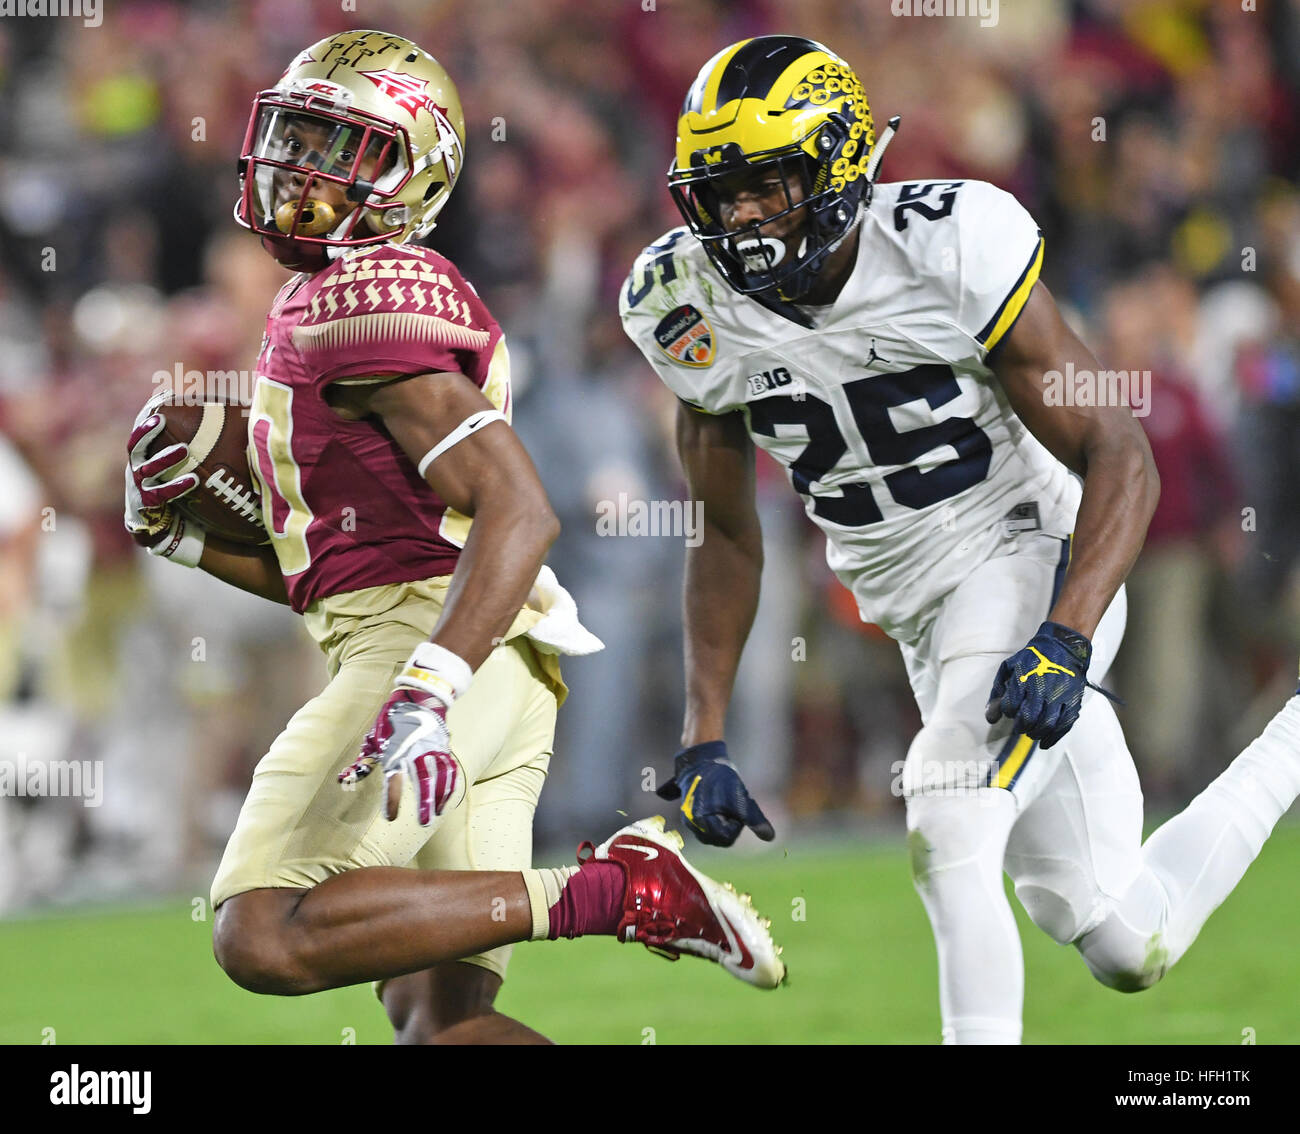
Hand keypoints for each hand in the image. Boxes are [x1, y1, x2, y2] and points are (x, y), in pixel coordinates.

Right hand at [124, 412, 205, 565]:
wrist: (155, 525)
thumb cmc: (166, 487)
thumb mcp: (167, 467)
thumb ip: (178, 446)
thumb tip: (201, 426)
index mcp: (140, 460)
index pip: (136, 437)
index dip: (143, 423)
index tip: (154, 410)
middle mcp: (136, 471)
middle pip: (135, 449)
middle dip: (145, 434)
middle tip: (161, 420)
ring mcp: (139, 489)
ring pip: (148, 470)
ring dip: (165, 458)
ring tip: (184, 449)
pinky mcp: (148, 505)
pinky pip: (162, 495)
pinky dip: (176, 486)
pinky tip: (194, 479)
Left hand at [337, 641, 472, 825]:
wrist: (418, 695)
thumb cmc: (390, 721)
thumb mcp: (372, 739)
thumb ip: (361, 763)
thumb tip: (342, 780)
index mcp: (395, 751)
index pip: (393, 780)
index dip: (392, 800)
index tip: (391, 818)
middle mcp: (416, 750)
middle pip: (423, 779)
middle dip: (424, 802)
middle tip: (424, 822)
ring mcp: (433, 748)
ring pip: (441, 775)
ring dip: (440, 796)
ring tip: (437, 813)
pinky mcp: (444, 746)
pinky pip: (450, 768)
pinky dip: (449, 785)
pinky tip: (446, 799)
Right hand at [657, 740, 774, 846]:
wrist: (703, 762)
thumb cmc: (721, 780)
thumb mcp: (741, 799)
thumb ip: (755, 819)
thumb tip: (771, 837)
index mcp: (702, 821)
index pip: (727, 837)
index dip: (737, 824)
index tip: (738, 809)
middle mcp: (693, 824)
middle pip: (720, 838)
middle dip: (730, 826)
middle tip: (732, 807)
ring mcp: (690, 821)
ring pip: (714, 834)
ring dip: (723, 824)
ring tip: (725, 806)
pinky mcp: (690, 816)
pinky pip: (707, 828)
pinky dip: (716, 821)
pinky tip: (720, 807)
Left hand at [984, 621, 1092, 748]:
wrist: (1063, 647)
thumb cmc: (1032, 659)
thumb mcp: (1009, 668)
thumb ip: (997, 691)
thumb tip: (991, 717)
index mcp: (1023, 678)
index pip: (1010, 706)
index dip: (1008, 711)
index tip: (1010, 710)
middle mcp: (1042, 688)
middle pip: (1028, 718)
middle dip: (1020, 726)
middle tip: (1019, 726)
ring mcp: (1059, 696)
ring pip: (1046, 724)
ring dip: (1035, 733)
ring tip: (1031, 732)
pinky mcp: (1073, 701)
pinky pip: (1064, 725)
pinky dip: (1053, 737)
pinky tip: (1044, 743)